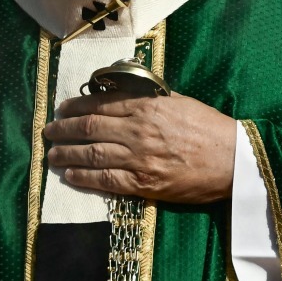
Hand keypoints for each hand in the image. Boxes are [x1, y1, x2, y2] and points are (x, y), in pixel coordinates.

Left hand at [44, 92, 235, 203]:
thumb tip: (125, 96)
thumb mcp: (179, 102)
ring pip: (92, 154)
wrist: (233, 160)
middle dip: (63, 129)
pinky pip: (106, 181)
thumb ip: (149, 100)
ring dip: (66, 154)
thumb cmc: (209, 128)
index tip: (62, 108)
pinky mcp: (143, 183)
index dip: (75, 107)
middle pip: (89, 128)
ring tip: (51, 155)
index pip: (100, 104)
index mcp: (146, 107)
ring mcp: (139, 158)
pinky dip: (84, 177)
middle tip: (48, 132)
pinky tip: (70, 175)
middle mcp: (137, 131)